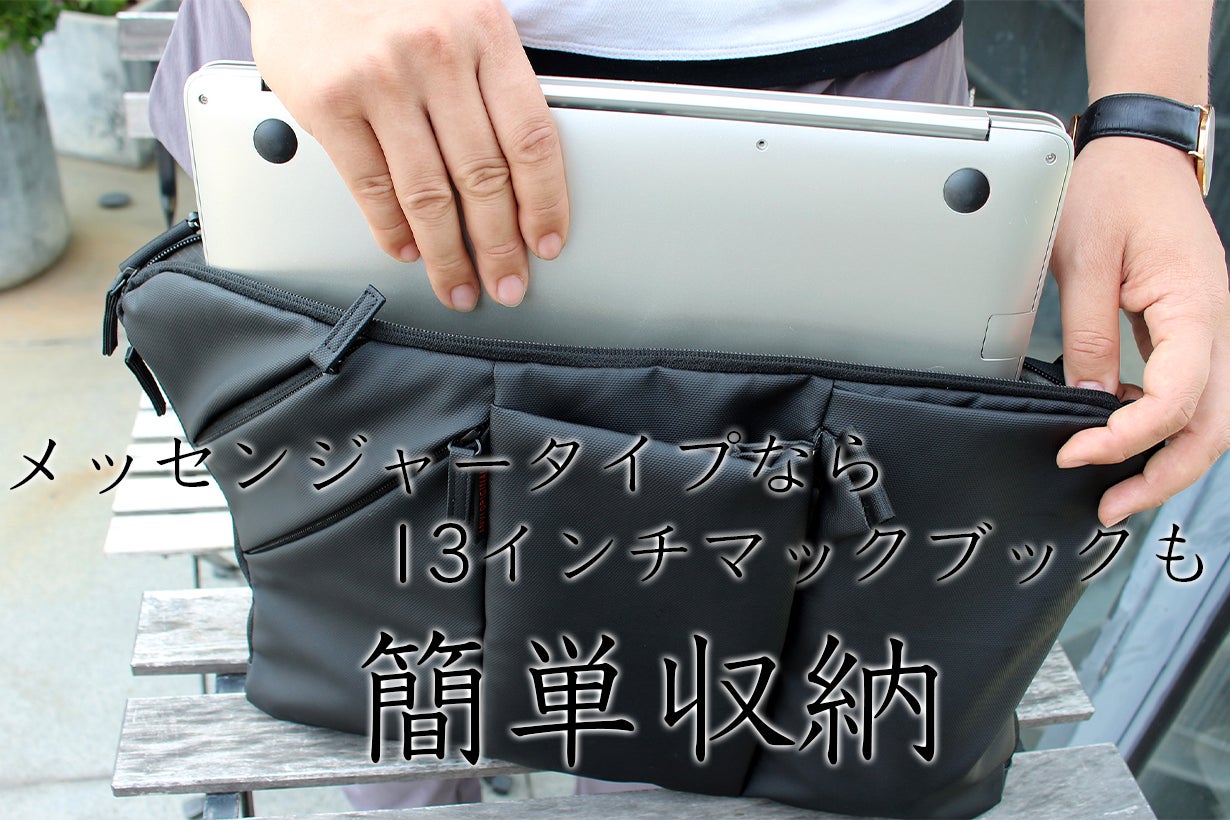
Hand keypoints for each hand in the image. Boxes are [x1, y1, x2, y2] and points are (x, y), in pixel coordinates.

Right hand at [242, 0, 568, 309]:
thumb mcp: (461, 14)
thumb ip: (489, 80)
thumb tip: (521, 174)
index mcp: (484, 30)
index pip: (531, 138)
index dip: (545, 203)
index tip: (547, 243)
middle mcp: (436, 52)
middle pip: (484, 177)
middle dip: (500, 246)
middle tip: (507, 283)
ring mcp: (380, 78)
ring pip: (428, 193)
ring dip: (448, 255)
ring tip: (459, 284)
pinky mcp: (329, 101)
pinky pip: (370, 186)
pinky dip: (392, 230)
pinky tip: (408, 250)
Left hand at [1050, 136, 1229, 524]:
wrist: (1142, 154)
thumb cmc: (1116, 191)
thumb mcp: (1083, 261)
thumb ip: (1088, 335)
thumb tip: (1087, 399)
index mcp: (1197, 308)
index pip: (1175, 401)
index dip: (1126, 440)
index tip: (1075, 453)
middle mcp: (1220, 325)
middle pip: (1214, 427)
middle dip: (1164, 476)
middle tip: (1109, 506)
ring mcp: (1214, 330)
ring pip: (1213, 417)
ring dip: (1170, 460)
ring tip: (1118, 489)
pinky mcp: (1195, 331)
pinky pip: (1194, 393)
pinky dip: (1167, 428)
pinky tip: (1124, 439)